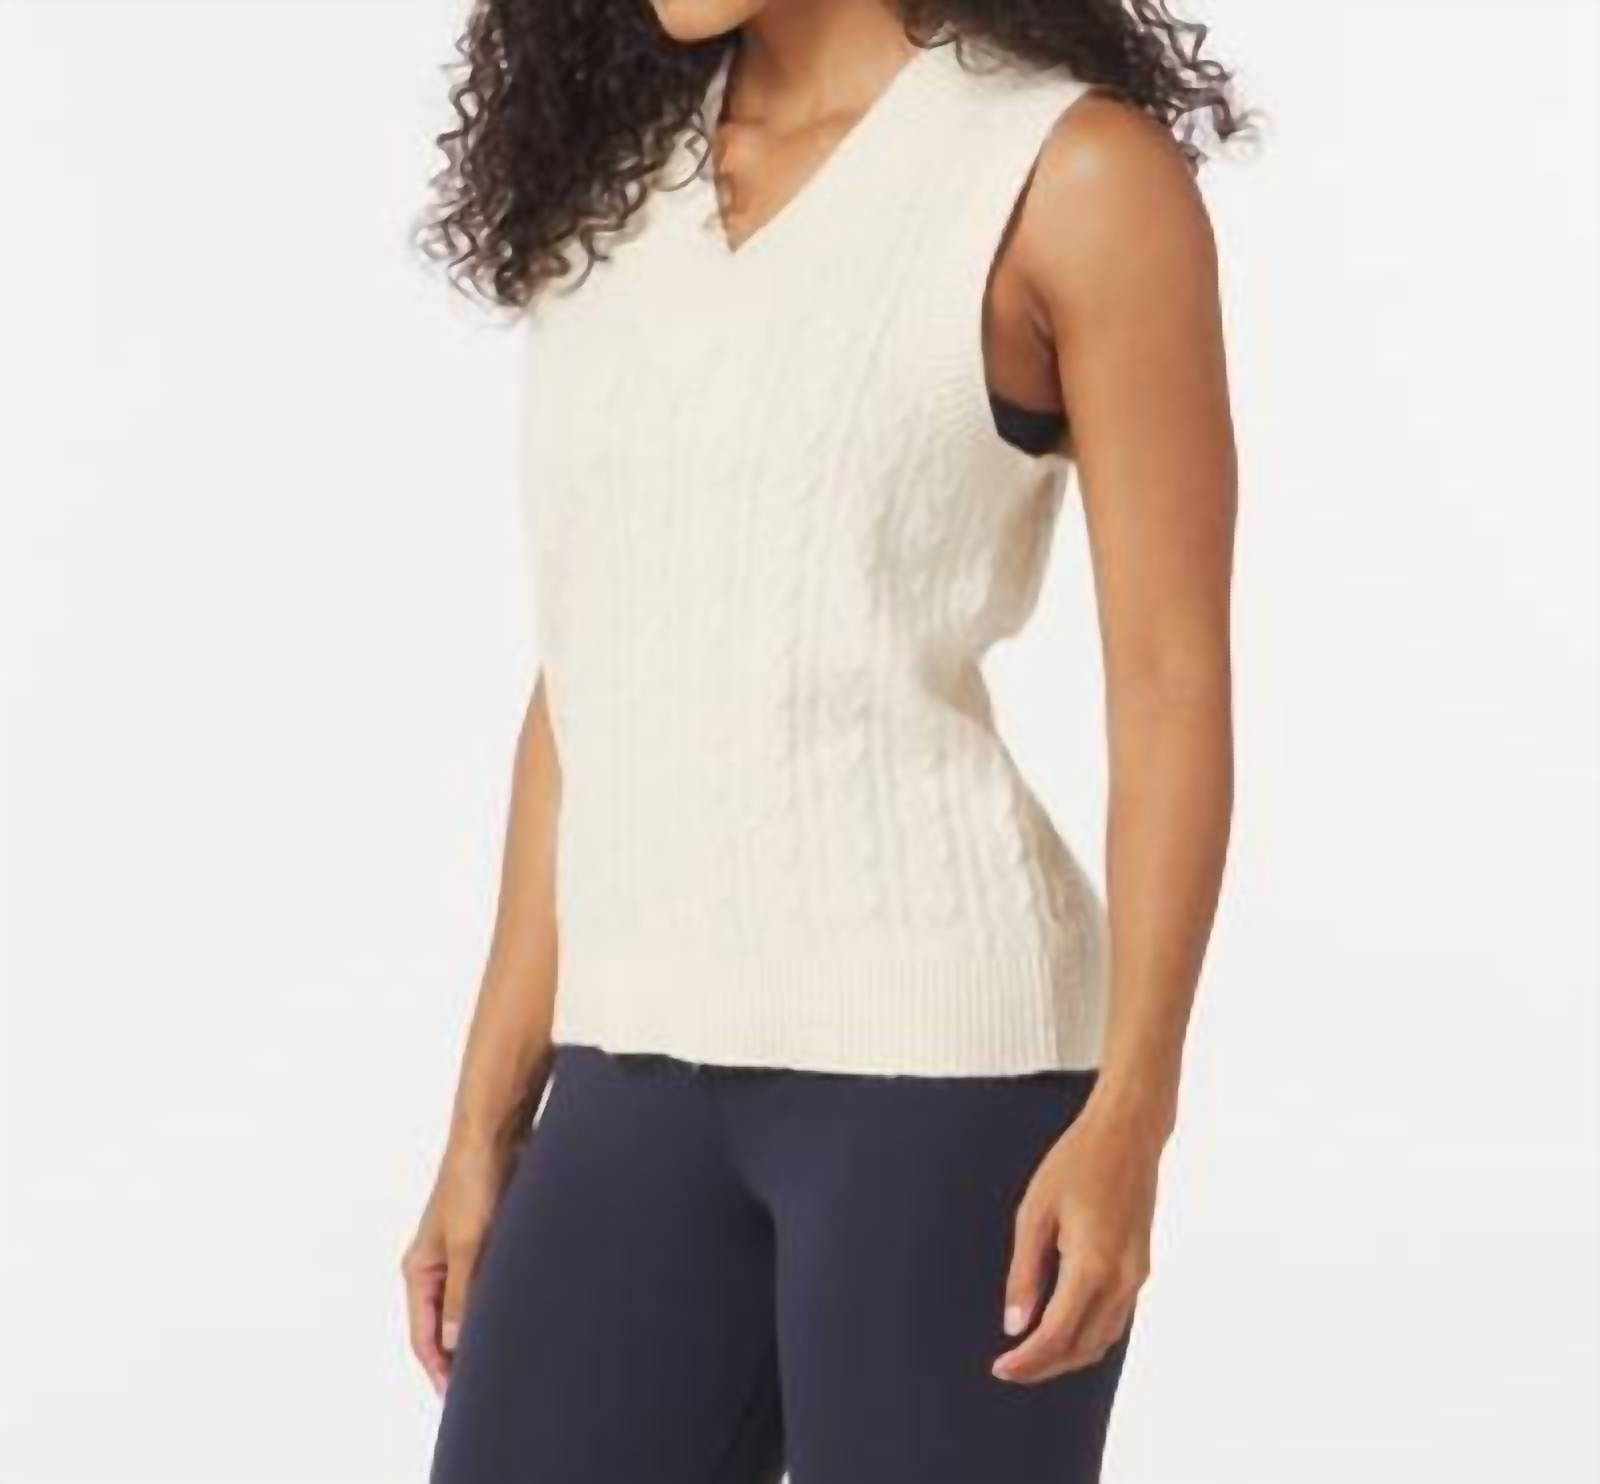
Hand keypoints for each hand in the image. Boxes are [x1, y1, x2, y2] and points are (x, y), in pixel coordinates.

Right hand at [400, 1138, 516, 1395]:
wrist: (495, 1134)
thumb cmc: (471, 1179)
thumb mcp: (467, 1243)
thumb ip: (463, 1293)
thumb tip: (457, 1341)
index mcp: (420, 1269)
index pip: (424, 1335)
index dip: (439, 1367)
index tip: (458, 1395)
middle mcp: (437, 1265)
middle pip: (445, 1325)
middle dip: (460, 1355)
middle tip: (483, 1384)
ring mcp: (463, 1252)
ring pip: (469, 1304)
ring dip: (480, 1327)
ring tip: (502, 1355)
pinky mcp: (488, 1239)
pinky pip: (488, 1282)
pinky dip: (497, 1301)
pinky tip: (517, 1314)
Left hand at [992, 1097, 1163, 1382]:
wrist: (1128, 1134)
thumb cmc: (1076, 1163)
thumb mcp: (1035, 1212)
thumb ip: (1025, 1272)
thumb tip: (1014, 1323)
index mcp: (1093, 1265)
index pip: (1057, 1334)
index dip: (1028, 1359)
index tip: (1000, 1367)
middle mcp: (1122, 1280)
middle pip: (1083, 1347)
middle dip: (1045, 1367)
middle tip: (1009, 1368)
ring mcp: (1137, 1276)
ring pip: (1104, 1340)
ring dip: (1068, 1356)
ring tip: (1030, 1355)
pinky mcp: (1140, 1268)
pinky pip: (1116, 1320)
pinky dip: (1087, 1336)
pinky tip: (1062, 1330)